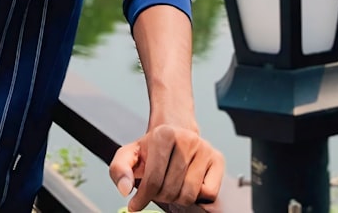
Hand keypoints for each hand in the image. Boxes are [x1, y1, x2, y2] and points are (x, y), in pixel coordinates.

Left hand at [110, 122, 224, 211]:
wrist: (175, 132)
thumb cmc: (151, 148)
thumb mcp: (129, 154)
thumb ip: (119, 170)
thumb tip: (126, 189)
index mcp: (164, 134)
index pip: (153, 179)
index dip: (142, 198)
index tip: (135, 205)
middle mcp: (188, 139)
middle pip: (171, 189)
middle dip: (160, 197)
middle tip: (156, 191)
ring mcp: (205, 149)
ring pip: (190, 194)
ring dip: (177, 198)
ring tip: (171, 187)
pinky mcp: (218, 159)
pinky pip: (209, 193)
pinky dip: (197, 196)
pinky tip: (187, 184)